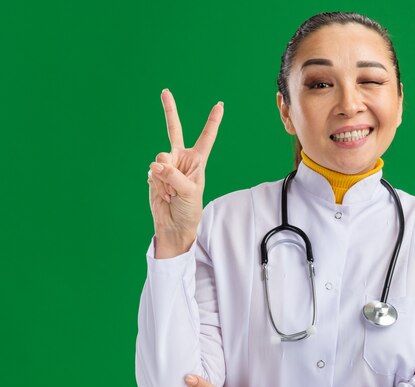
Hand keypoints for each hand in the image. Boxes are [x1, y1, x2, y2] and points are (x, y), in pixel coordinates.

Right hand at [147, 89, 223, 253]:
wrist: (174, 225)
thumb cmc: (189, 209)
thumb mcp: (189, 191)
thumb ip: (174, 175)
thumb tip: (155, 164)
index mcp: (198, 160)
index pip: (206, 137)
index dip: (213, 121)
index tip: (220, 104)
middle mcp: (182, 159)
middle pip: (174, 130)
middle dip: (169, 110)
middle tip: (165, 91)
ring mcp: (166, 165)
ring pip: (160, 157)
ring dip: (165, 176)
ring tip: (171, 191)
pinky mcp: (153, 173)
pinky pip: (152, 172)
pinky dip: (157, 184)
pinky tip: (163, 194)